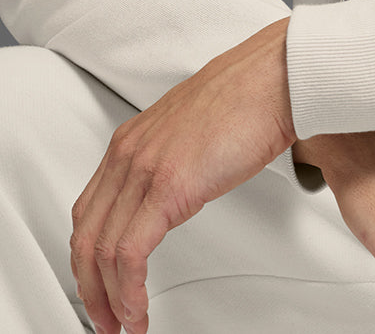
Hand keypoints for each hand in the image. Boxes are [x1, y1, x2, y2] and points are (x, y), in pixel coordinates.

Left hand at [70, 18, 293, 333]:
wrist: (276, 77)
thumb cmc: (249, 97)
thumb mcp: (192, 131)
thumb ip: (172, 160)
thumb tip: (175, 195)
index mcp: (131, 141)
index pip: (89, 211)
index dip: (88, 258)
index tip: (100, 286)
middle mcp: (128, 153)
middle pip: (86, 235)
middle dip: (90, 288)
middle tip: (106, 319)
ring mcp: (145, 168)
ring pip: (102, 250)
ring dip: (109, 299)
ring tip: (126, 325)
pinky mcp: (168, 186)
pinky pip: (131, 253)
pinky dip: (130, 290)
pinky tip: (141, 309)